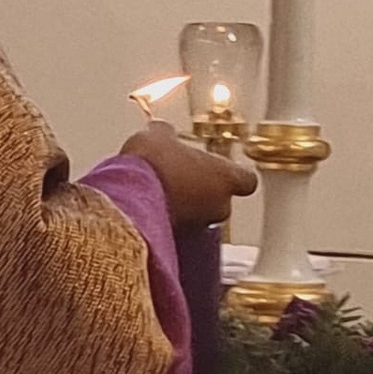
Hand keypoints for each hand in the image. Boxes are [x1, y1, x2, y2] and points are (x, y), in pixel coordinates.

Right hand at [121, 122, 256, 226]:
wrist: (125, 199)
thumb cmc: (152, 163)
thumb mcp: (158, 136)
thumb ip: (168, 134)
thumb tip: (163, 131)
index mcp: (226, 178)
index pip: (247, 181)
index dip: (233, 174)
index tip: (219, 167)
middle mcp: (219, 207)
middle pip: (222, 201)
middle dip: (205, 192)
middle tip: (183, 177)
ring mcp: (198, 227)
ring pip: (200, 217)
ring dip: (187, 207)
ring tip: (162, 192)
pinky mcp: (176, 242)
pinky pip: (179, 231)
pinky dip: (169, 221)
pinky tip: (151, 208)